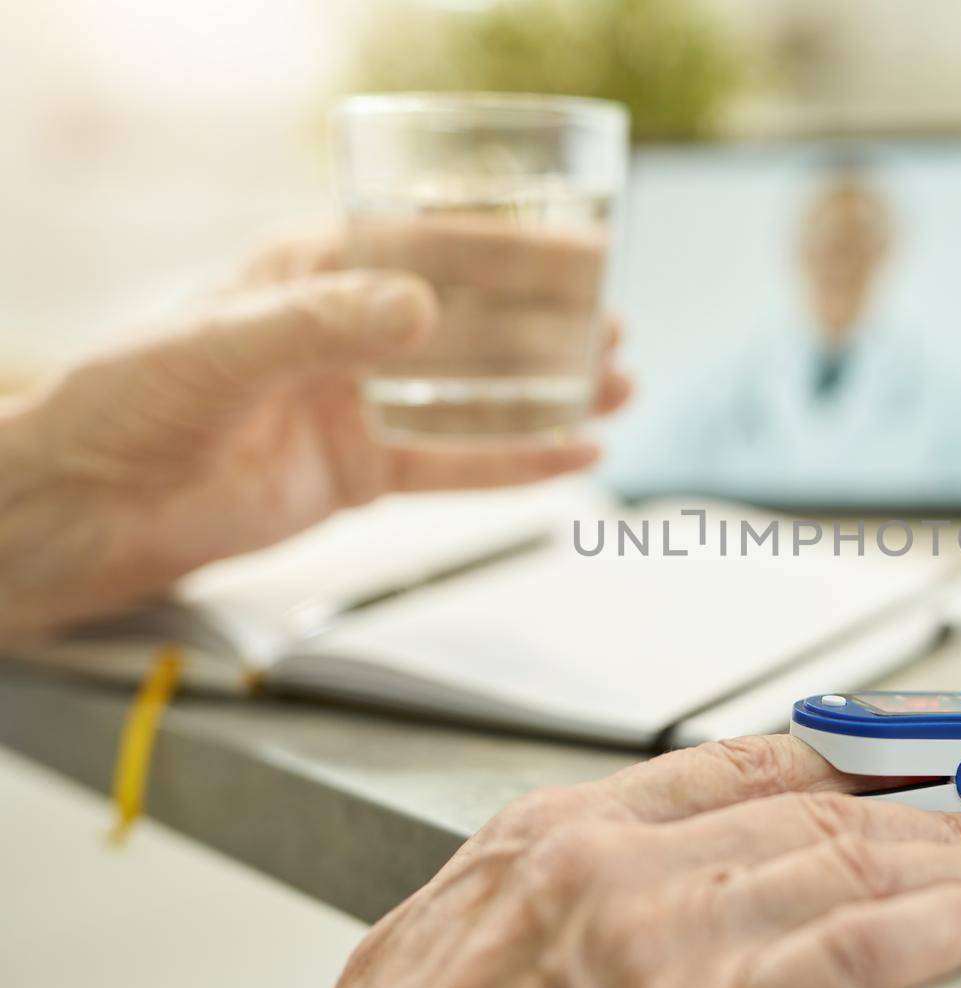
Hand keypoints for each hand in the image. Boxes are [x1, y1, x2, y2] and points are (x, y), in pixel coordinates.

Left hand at [0, 228, 630, 640]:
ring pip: (475, 392)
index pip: (430, 247)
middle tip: (616, 324)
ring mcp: (357, 404)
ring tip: (618, 384)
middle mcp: (344, 332)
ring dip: (548, 391)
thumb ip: (322, 326)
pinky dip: (515, 464)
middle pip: (470, 320)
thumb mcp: (220, 348)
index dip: (512, 248)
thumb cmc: (122, 404)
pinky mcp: (359, 472)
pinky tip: (573, 454)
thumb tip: (421, 307)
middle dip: (548, 322)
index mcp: (311, 273)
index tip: (582, 252)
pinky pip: (453, 466)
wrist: (86, 510)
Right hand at [297, 735, 960, 987]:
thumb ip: (558, 892)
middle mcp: (616, 863)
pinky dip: (942, 925)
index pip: (743, 763)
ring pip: (851, 862)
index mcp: (557, 834)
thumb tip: (654, 879)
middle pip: (817, 807)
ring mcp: (661, 936)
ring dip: (960, 857)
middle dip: (928, 803)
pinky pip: (856, 951)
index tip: (916, 748)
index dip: (851, 753)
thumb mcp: (453, 940)